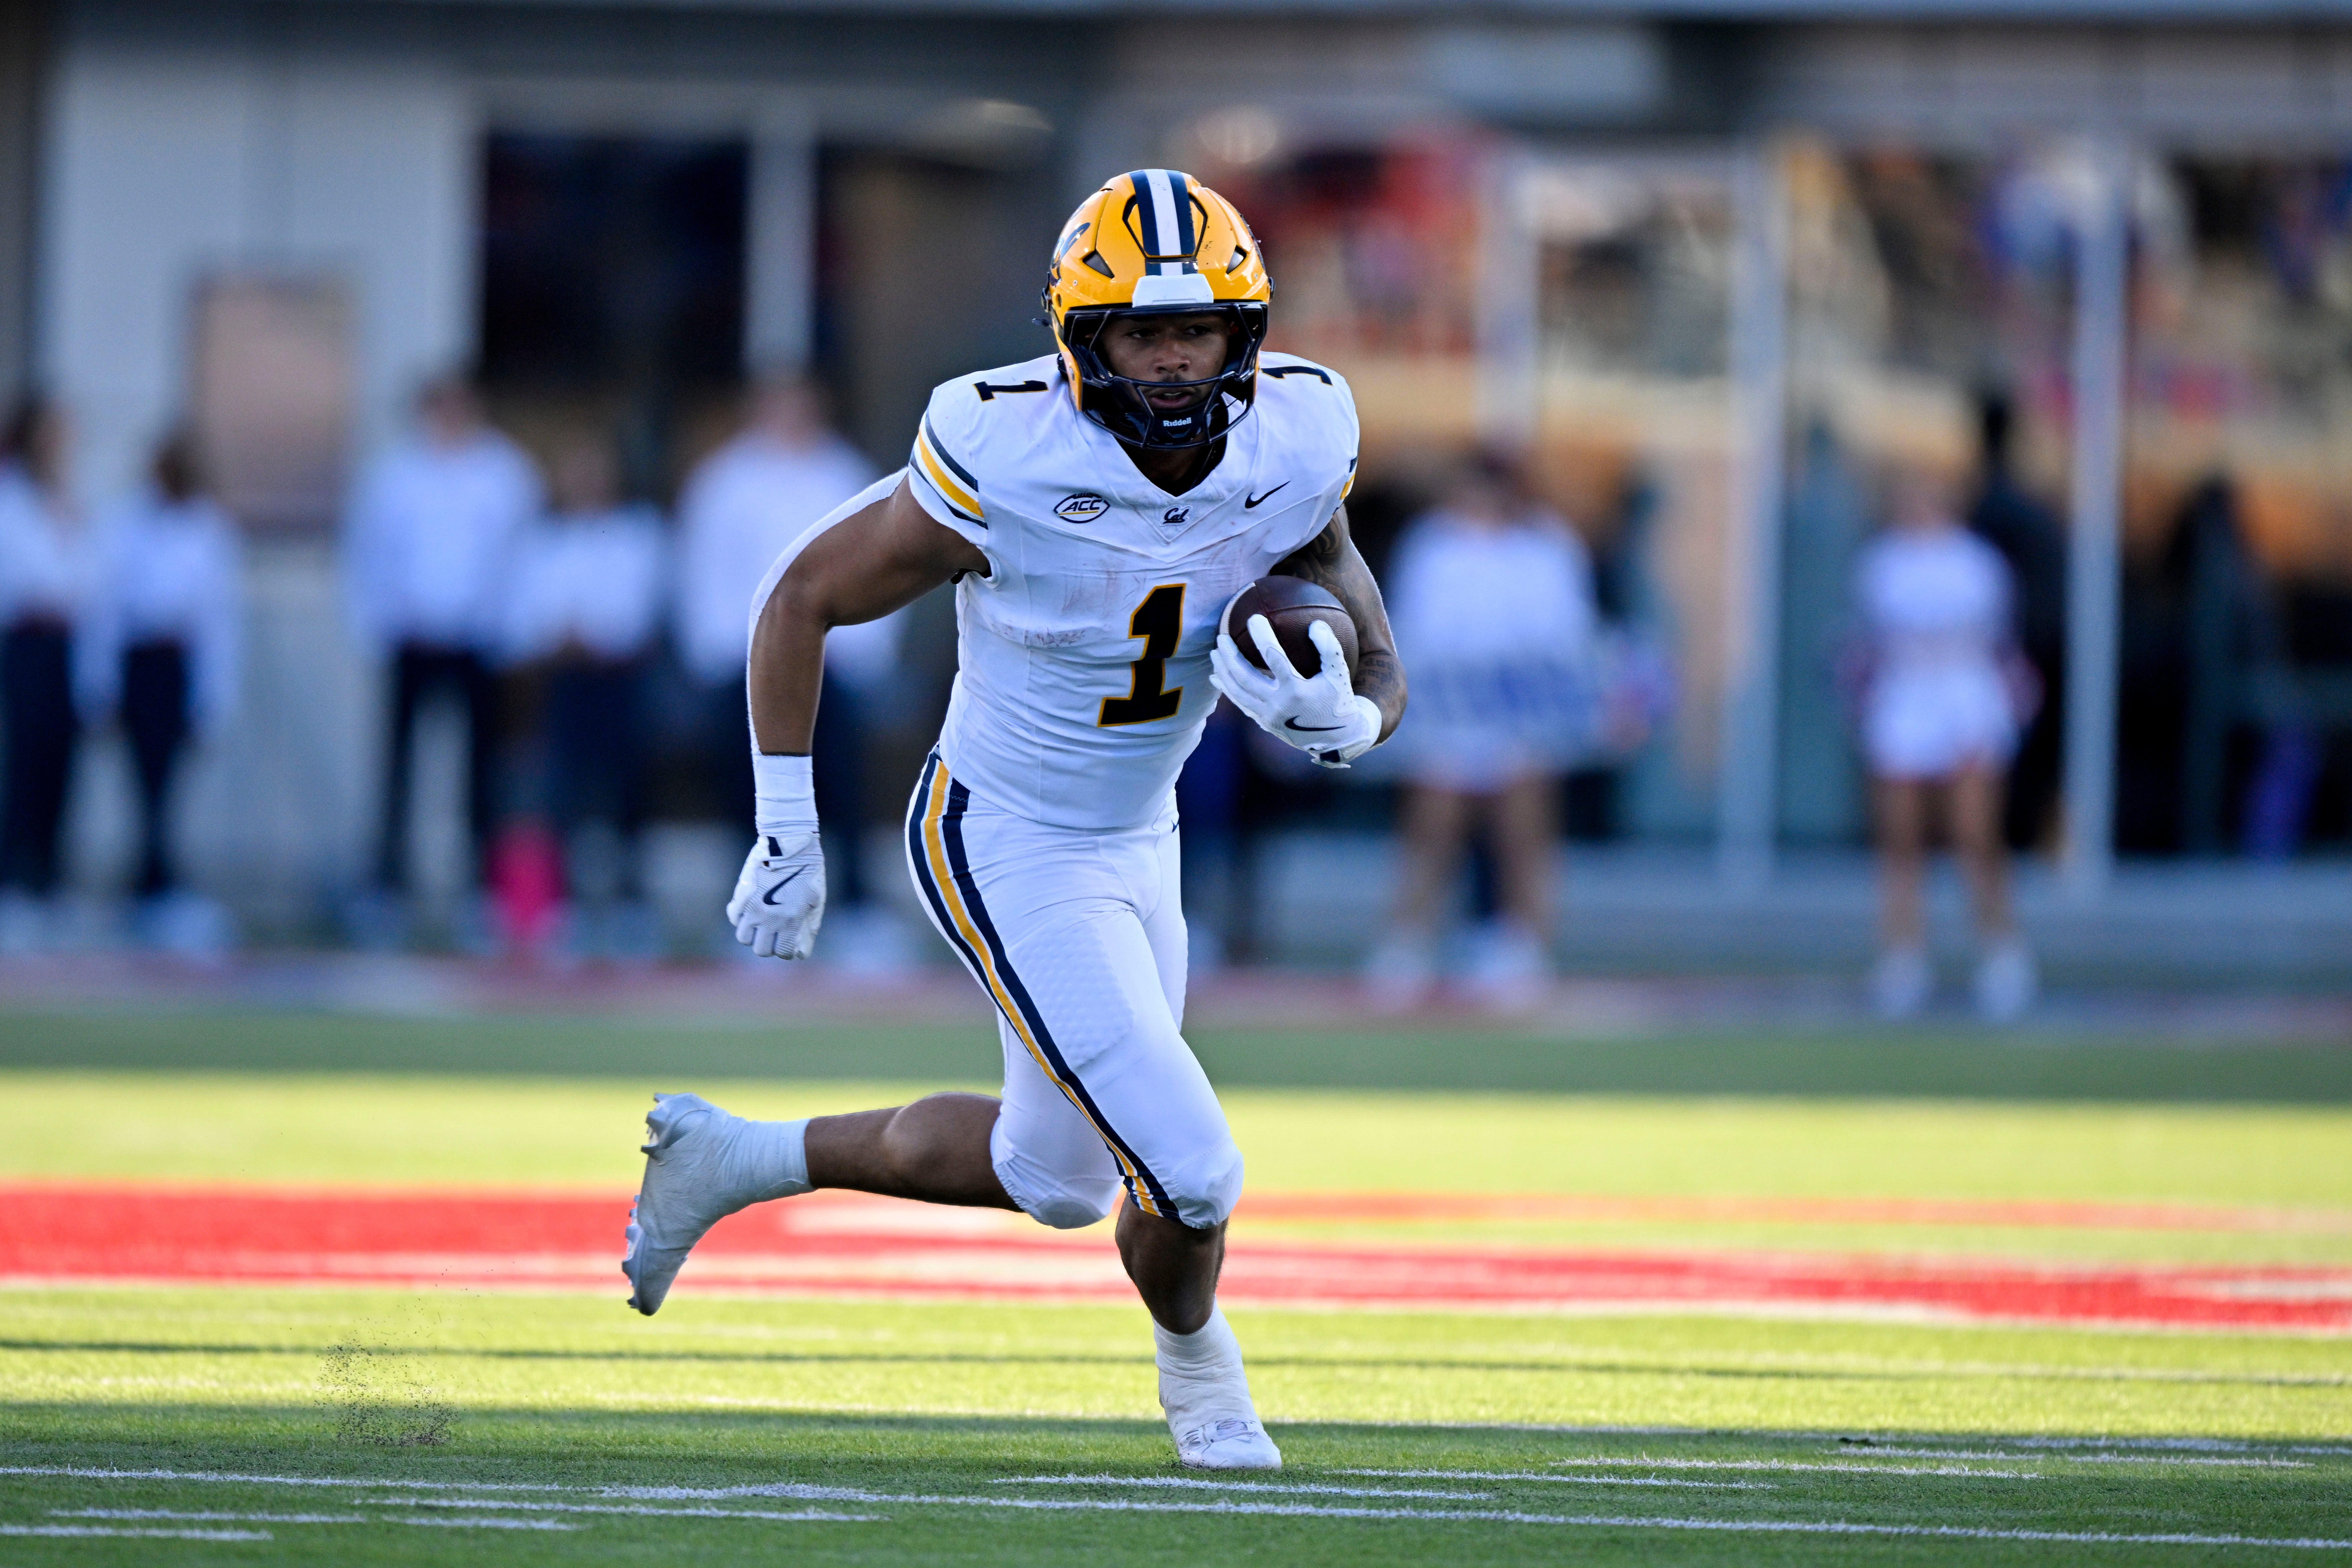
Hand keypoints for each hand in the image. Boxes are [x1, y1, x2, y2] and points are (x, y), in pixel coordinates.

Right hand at [726, 833, 825, 958]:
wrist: (790, 844)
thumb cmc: (809, 872)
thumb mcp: (816, 901)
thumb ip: (809, 927)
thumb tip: (802, 950)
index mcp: (791, 920)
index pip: (784, 952)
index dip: (786, 952)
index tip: (787, 947)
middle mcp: (769, 918)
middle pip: (761, 950)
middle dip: (769, 946)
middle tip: (774, 937)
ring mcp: (753, 907)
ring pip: (744, 937)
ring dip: (753, 934)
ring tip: (760, 925)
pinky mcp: (741, 895)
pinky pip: (734, 917)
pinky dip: (740, 918)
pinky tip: (750, 911)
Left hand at [1209, 614, 1380, 768]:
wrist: (1337, 739)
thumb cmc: (1338, 699)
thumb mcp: (1339, 673)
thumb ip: (1329, 647)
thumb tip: (1314, 624)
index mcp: (1297, 691)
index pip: (1274, 657)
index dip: (1262, 636)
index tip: (1253, 618)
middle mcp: (1279, 705)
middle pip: (1245, 677)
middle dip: (1230, 655)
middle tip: (1221, 636)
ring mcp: (1269, 717)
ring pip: (1237, 692)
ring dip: (1223, 672)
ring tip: (1215, 653)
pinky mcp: (1265, 724)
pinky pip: (1241, 704)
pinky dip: (1228, 690)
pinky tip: (1217, 677)